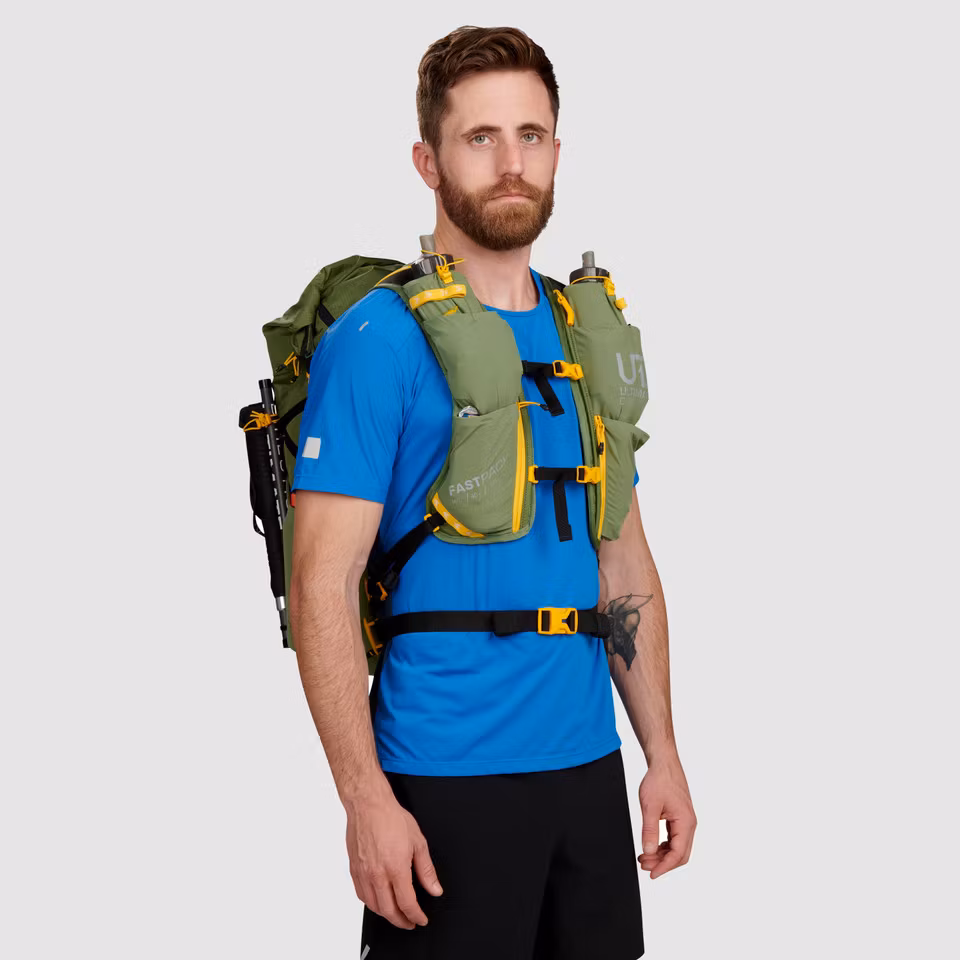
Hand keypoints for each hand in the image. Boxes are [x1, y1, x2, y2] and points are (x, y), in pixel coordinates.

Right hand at [346, 787, 443, 928]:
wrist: (368, 805)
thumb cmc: (391, 818)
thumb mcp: (418, 842)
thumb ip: (426, 870)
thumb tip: (434, 889)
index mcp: (396, 868)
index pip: (407, 903)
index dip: (416, 916)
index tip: (421, 919)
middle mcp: (377, 875)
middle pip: (389, 911)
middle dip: (402, 921)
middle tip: (410, 922)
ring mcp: (363, 874)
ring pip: (373, 906)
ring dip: (386, 915)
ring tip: (396, 914)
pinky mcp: (354, 870)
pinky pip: (361, 895)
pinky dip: (371, 903)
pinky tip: (378, 901)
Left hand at [637, 756, 695, 878]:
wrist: (663, 763)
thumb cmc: (659, 780)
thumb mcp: (650, 806)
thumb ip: (649, 830)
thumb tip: (649, 852)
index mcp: (686, 822)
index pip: (678, 854)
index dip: (664, 867)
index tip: (651, 874)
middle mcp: (689, 824)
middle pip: (680, 854)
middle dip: (662, 863)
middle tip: (644, 865)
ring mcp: (685, 821)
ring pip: (677, 847)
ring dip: (662, 855)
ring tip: (644, 857)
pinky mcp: (680, 817)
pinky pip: (675, 838)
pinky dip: (664, 846)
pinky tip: (652, 847)